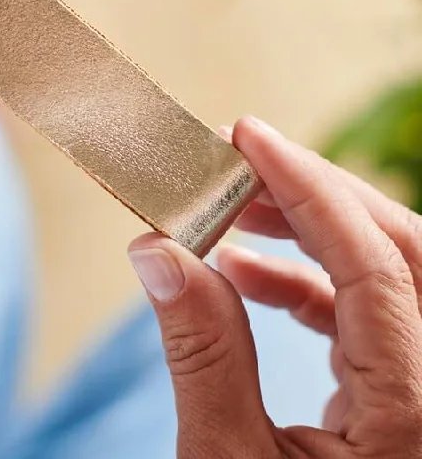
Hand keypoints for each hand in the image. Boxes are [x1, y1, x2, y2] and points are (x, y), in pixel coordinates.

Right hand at [128, 116, 421, 457]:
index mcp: (416, 416)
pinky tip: (248, 275)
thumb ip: (201, 348)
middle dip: (320, 195)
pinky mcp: (408, 404)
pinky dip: (315, 285)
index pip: (371, 262)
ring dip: (314, 235)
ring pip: (398, 278)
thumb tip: (157, 251)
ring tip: (232, 217)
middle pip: (407, 251)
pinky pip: (378, 318)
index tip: (247, 136)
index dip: (306, 186)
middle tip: (241, 166)